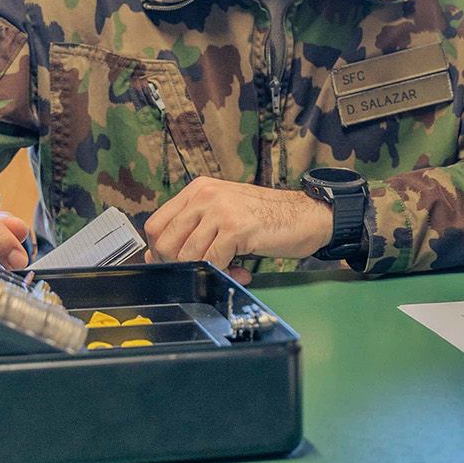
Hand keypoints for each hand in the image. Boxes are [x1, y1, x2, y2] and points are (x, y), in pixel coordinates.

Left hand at [143, 178, 331, 266]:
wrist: (308, 215)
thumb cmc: (268, 217)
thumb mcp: (224, 214)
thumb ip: (193, 229)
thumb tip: (155, 255)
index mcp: (199, 189)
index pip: (156, 225)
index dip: (160, 251)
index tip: (178, 264)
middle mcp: (205, 195)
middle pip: (165, 242)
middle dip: (180, 265)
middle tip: (204, 270)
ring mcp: (220, 209)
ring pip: (188, 255)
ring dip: (207, 271)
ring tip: (230, 270)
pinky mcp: (236, 227)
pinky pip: (213, 261)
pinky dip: (224, 273)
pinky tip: (242, 272)